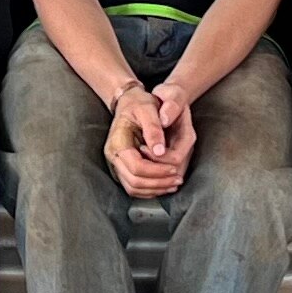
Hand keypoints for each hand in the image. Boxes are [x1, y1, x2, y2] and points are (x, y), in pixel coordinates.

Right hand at [105, 79, 194, 197]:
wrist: (129, 103)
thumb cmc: (139, 103)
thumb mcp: (147, 108)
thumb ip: (153, 129)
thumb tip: (160, 152)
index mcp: (118, 142)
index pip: (136, 167)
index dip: (157, 171)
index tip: (174, 168)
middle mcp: (113, 156)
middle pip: (134, 181)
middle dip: (158, 182)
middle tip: (178, 179)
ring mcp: (116, 164)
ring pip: (133, 188)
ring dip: (155, 189)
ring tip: (174, 183)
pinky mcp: (122, 168)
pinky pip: (133, 187)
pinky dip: (149, 189)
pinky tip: (164, 184)